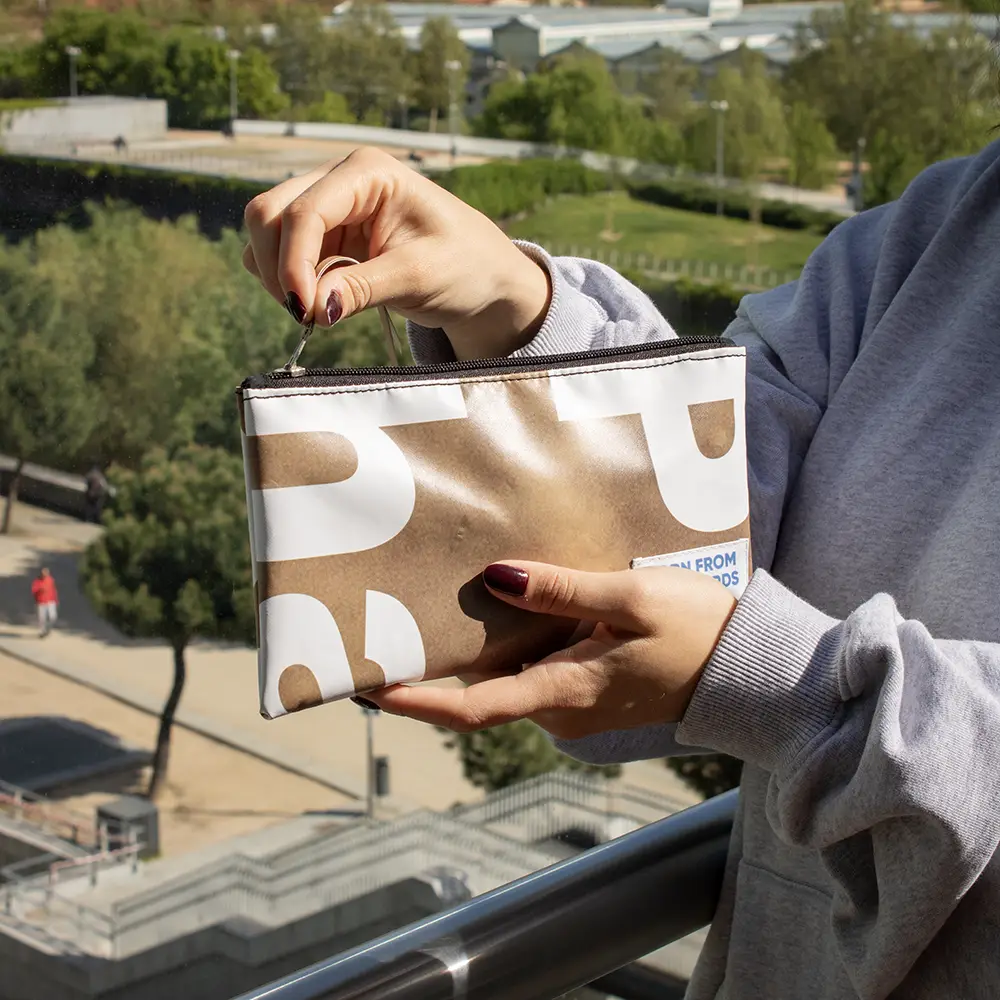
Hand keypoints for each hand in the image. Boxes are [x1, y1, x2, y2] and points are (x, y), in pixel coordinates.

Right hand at [242, 147, 551, 359]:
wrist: (484, 280)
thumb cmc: (466, 266)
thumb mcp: (419, 276)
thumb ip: (363, 288)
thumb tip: (313, 306)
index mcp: (368, 172)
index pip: (306, 210)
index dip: (293, 262)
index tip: (305, 310)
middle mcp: (340, 180)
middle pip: (270, 213)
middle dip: (278, 267)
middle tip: (307, 316)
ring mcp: (329, 208)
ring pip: (268, 235)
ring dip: (280, 276)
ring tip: (319, 312)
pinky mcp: (326, 238)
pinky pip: (282, 255)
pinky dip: (289, 281)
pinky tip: (322, 301)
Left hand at [365, 561, 737, 740]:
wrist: (747, 670)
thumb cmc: (697, 632)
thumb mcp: (631, 598)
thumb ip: (561, 590)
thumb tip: (495, 578)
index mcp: (565, 691)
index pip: (473, 709)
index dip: (417, 701)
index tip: (370, 687)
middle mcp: (560, 709)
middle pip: (482, 691)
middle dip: (439, 663)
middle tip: (398, 618)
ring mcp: (575, 705)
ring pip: (509, 677)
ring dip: (479, 647)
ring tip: (446, 599)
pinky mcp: (588, 692)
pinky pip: (536, 670)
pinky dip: (514, 644)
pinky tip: (510, 604)